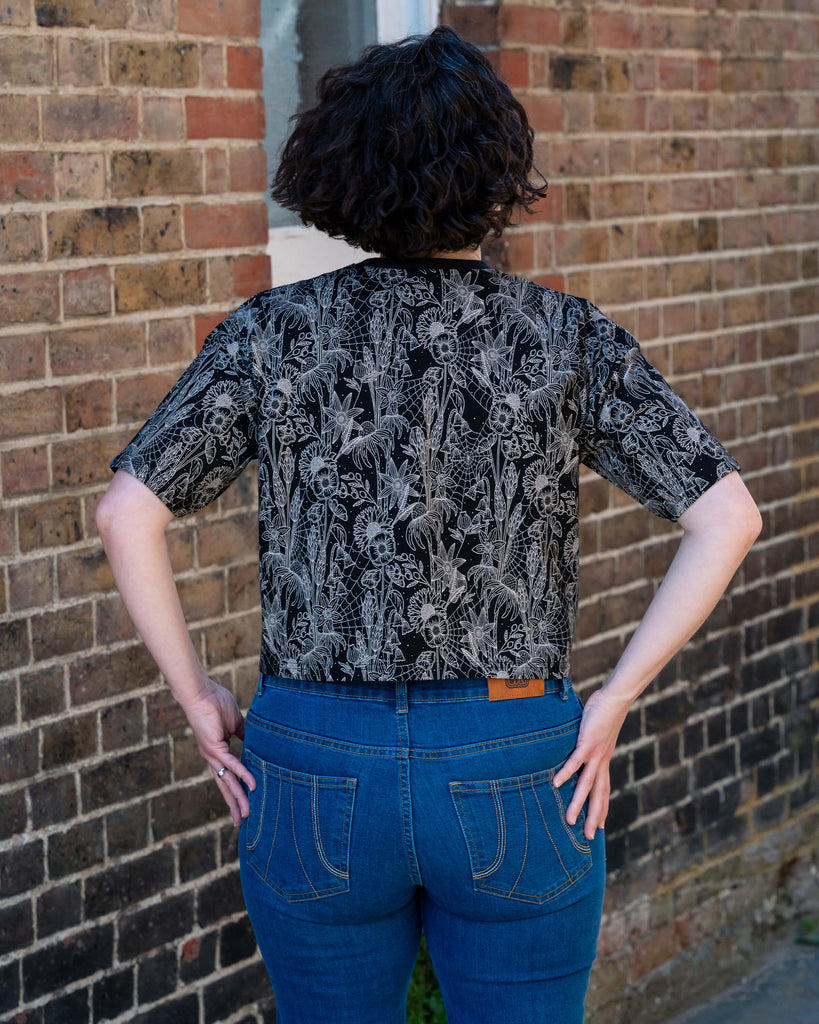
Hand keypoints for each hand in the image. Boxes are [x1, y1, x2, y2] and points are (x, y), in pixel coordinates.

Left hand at [177, 678, 256, 826]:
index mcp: (217, 753)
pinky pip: (231, 765)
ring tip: (246, 814)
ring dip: (238, 798)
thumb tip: (254, 743)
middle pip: (225, 786)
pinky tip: (252, 785)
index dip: (235, 791)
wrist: (200, 693)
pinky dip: (242, 775)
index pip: (227, 777)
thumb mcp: (235, 722)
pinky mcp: (214, 748)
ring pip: (227, 781)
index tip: (243, 805)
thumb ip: (243, 735)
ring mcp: (212, 755)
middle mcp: (213, 758)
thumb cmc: (215, 702)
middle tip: (241, 821)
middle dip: (233, 804)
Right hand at [553, 685, 630, 840]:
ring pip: (586, 784)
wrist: (616, 699)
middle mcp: (601, 762)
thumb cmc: (605, 712)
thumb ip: (589, 743)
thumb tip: (581, 744)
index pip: (604, 791)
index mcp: (604, 761)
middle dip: (594, 817)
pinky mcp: (588, 742)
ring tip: (569, 820)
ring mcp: (595, 754)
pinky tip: (556, 784)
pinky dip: (566, 773)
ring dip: (578, 803)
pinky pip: (575, 762)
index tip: (600, 827)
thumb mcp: (597, 734)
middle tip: (590, 838)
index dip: (602, 809)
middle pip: (598, 795)